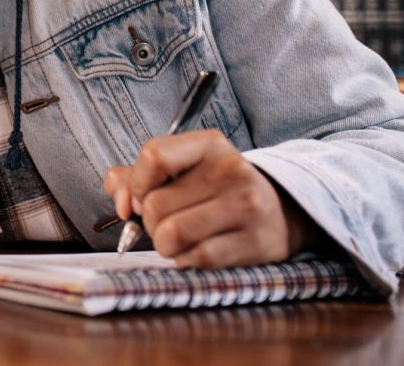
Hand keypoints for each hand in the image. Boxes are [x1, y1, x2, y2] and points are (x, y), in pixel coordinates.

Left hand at [103, 130, 316, 267]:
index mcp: (208, 144)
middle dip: (150, 223)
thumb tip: (122, 201)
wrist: (281, 212)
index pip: (153, 155)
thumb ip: (135, 177)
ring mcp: (246, 206)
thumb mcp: (181, 170)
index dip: (136, 184)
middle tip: (166, 223)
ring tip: (177, 240)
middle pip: (156, 204)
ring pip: (171, 234)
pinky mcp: (253, 243)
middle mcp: (231, 170)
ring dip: (164, 245)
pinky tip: (196, 251)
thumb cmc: (216, 190)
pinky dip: (185, 260)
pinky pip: (196, 258)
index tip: (141, 198)